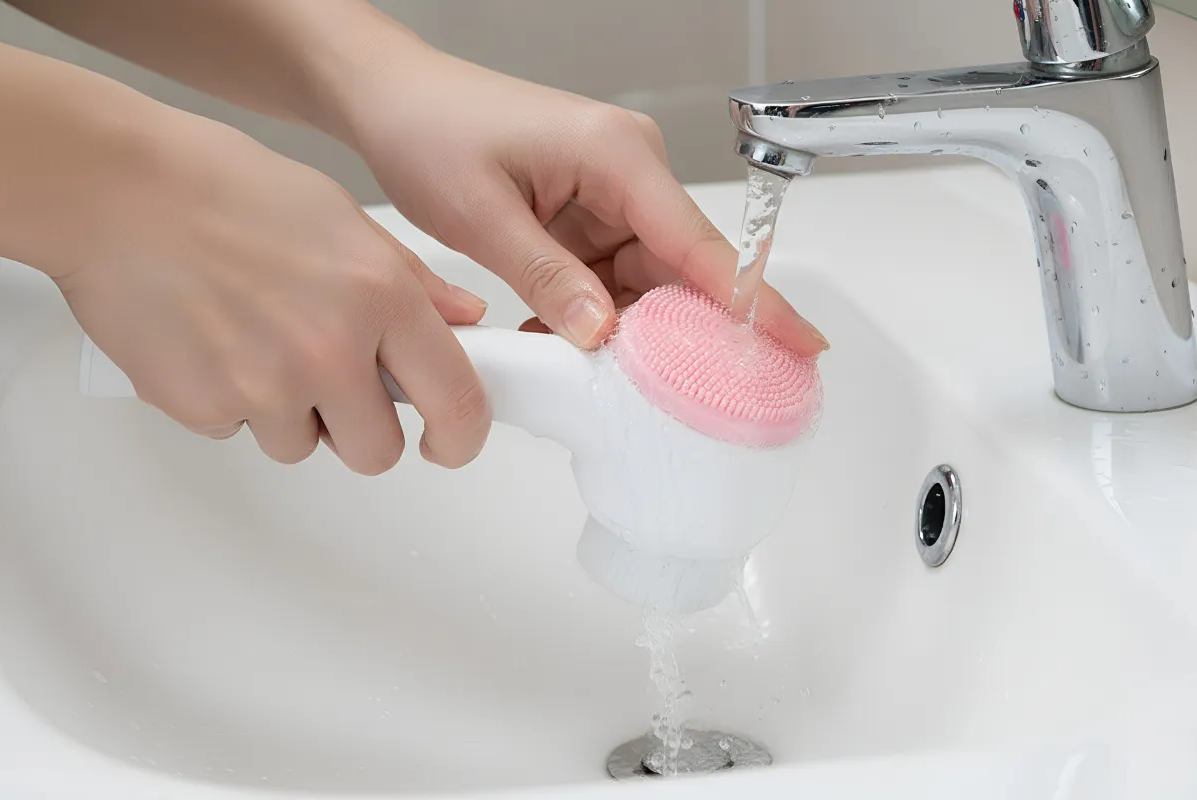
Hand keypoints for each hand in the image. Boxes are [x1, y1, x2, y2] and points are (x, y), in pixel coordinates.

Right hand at [56, 109, 492, 472]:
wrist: (114, 190)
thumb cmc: (225, 189)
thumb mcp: (344, 217)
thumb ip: (413, 282)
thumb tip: (464, 320)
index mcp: (379, 297)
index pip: (456, 401)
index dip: (461, 437)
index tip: (450, 441)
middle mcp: (329, 350)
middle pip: (375, 452)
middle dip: (361, 429)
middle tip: (335, 385)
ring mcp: (264, 386)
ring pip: (301, 446)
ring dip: (290, 413)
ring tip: (257, 343)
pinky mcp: (203, 406)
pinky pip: (236, 431)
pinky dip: (230, 402)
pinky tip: (213, 343)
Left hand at [341, 48, 828, 353]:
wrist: (394, 100)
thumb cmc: (432, 129)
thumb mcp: (483, 214)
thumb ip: (550, 277)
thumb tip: (605, 333)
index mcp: (619, 157)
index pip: (702, 245)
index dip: (754, 302)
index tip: (803, 345)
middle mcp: (630, 174)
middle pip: (682, 273)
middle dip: (676, 335)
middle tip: (665, 397)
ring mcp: (612, 197)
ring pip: (647, 285)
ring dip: (622, 331)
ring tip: (588, 369)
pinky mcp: (590, 217)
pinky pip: (612, 281)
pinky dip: (591, 316)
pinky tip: (557, 339)